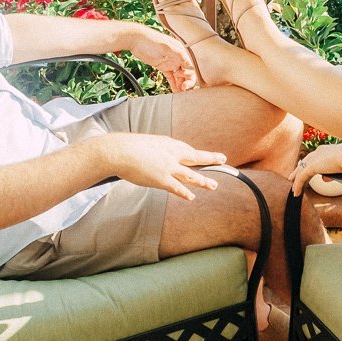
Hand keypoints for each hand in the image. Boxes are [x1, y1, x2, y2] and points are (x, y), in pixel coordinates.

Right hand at [83, 132, 226, 200]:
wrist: (118, 151)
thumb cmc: (127, 147)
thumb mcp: (145, 144)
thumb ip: (154, 151)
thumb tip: (154, 158)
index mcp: (167, 143)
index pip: (186, 149)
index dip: (197, 154)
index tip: (205, 156)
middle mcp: (172, 154)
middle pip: (196, 156)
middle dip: (211, 158)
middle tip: (223, 159)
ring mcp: (168, 167)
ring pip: (191, 174)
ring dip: (203, 180)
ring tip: (213, 185)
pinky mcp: (162, 179)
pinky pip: (177, 188)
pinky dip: (185, 193)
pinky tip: (191, 197)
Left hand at [125, 25, 198, 91]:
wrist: (135, 39)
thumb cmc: (150, 41)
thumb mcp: (166, 48)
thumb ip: (179, 55)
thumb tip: (190, 65)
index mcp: (180, 52)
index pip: (190, 67)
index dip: (189, 76)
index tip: (181, 81)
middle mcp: (177, 57)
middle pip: (186, 72)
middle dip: (186, 82)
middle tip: (182, 89)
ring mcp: (169, 62)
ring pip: (178, 76)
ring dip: (180, 84)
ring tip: (179, 94)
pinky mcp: (162, 65)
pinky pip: (170, 76)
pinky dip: (173, 83)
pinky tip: (174, 91)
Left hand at [291, 141, 341, 195]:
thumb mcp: (341, 167)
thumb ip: (331, 173)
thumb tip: (324, 179)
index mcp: (326, 150)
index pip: (314, 157)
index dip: (310, 164)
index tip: (307, 170)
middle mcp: (317, 152)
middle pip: (304, 162)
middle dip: (298, 170)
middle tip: (292, 177)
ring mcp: (313, 159)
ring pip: (301, 170)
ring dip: (297, 180)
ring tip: (294, 189)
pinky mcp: (311, 167)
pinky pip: (301, 178)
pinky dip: (298, 185)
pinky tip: (296, 193)